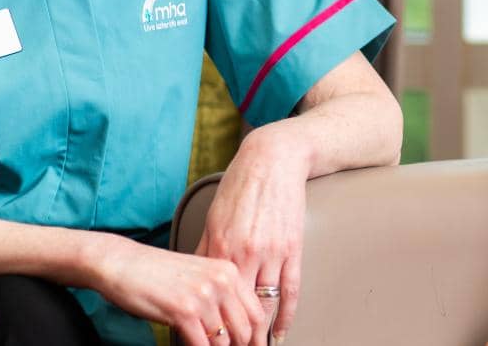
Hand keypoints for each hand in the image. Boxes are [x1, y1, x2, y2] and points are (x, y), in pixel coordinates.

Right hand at [87, 234, 262, 345]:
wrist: (123, 263)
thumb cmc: (156, 272)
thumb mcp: (198, 277)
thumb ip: (220, 297)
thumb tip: (236, 326)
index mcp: (228, 271)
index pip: (256, 312)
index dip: (255, 336)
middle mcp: (220, 281)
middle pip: (246, 330)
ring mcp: (203, 295)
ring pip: (224, 341)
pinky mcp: (183, 311)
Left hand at [197, 126, 310, 345]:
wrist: (273, 160)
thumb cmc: (241, 186)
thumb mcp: (214, 217)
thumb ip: (206, 249)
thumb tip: (194, 275)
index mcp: (220, 245)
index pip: (211, 296)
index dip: (206, 320)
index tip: (204, 341)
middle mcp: (244, 253)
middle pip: (237, 306)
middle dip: (233, 334)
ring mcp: (271, 252)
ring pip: (264, 303)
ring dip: (259, 332)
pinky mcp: (292, 248)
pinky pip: (290, 289)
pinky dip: (286, 315)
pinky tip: (280, 331)